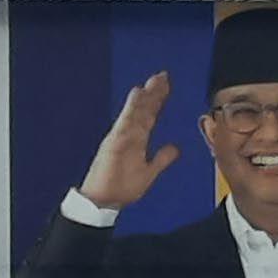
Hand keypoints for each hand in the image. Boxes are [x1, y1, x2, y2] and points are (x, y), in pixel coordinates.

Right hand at [79, 72, 183, 210]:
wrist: (102, 202)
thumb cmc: (120, 187)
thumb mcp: (148, 172)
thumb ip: (161, 158)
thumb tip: (176, 148)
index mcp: (136, 140)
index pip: (149, 115)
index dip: (157, 100)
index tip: (165, 85)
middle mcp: (128, 135)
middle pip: (143, 110)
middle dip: (153, 93)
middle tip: (163, 75)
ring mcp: (120, 138)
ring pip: (135, 113)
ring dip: (143, 97)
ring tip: (153, 82)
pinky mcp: (113, 143)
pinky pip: (124, 123)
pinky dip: (131, 109)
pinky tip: (137, 95)